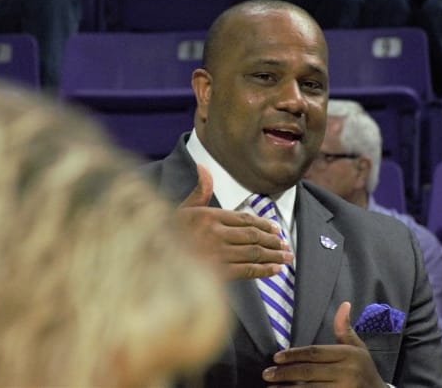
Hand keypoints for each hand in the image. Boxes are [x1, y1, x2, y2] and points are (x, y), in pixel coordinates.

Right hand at [176, 164, 293, 280]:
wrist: (154, 263)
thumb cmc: (166, 236)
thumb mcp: (181, 210)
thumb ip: (199, 191)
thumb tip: (203, 167)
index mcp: (208, 216)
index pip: (244, 218)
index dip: (263, 224)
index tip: (275, 229)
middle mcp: (215, 233)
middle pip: (253, 235)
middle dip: (273, 241)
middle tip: (286, 245)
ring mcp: (217, 254)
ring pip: (254, 252)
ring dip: (274, 255)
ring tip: (287, 257)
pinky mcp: (218, 274)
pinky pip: (247, 270)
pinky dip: (264, 270)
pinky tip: (275, 270)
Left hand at [262, 302, 386, 386]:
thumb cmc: (364, 369)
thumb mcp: (358, 348)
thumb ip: (345, 329)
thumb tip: (344, 304)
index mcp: (349, 354)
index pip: (316, 353)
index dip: (294, 354)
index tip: (276, 357)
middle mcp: (346, 372)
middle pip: (309, 372)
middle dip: (285, 373)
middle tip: (267, 373)